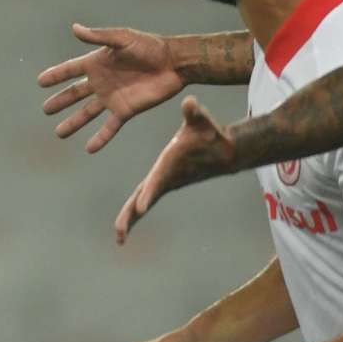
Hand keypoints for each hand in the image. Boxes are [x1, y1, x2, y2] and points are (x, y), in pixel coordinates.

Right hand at [40, 25, 184, 152]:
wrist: (175, 63)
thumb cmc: (150, 47)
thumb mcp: (122, 38)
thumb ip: (98, 37)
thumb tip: (74, 28)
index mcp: (97, 64)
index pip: (70, 71)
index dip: (55, 76)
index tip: (40, 82)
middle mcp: (101, 82)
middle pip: (75, 94)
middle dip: (60, 102)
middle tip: (46, 110)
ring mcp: (112, 98)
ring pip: (87, 113)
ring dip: (73, 123)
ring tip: (59, 134)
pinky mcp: (126, 111)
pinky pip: (110, 127)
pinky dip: (100, 138)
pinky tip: (90, 149)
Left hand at [115, 97, 239, 243]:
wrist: (223, 151)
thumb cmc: (210, 134)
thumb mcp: (202, 121)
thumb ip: (194, 113)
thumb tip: (190, 103)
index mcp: (171, 165)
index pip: (158, 181)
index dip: (149, 193)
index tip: (140, 209)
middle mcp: (166, 178)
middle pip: (145, 198)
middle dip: (133, 214)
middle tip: (119, 231)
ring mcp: (164, 183)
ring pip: (142, 202)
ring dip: (130, 219)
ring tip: (119, 238)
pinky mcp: (162, 184)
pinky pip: (144, 200)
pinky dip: (134, 212)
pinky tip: (124, 227)